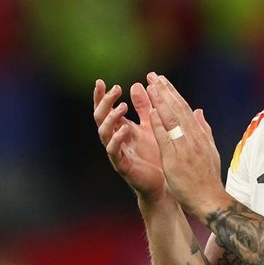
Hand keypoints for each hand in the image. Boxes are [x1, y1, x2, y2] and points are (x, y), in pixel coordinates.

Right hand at [93, 79, 166, 201]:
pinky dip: (117, 139)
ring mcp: (117, 152)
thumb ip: (143, 107)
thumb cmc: (155, 154)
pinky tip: (124, 129)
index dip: (102, 96)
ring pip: (104, 133)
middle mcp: (115, 139)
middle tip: (115, 89)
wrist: (163, 182)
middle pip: (100, 118)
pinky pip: (114, 152)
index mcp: (121, 128)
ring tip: (122, 106)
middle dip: (105, 103)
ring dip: (111, 118)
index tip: (101, 81)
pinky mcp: (122, 166)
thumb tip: (136, 84)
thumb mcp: (150, 125)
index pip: (106, 109)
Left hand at [145, 73, 227, 220]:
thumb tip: (200, 112)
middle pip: (177, 109)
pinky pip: (166, 139)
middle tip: (153, 75)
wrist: (210, 200)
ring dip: (160, 101)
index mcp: (198, 135)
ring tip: (150, 86)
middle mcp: (193, 138)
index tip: (162, 81)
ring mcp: (185, 148)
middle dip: (164, 91)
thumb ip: (204, 130)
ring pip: (172, 120)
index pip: (184, 109)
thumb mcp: (209, 150)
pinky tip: (151, 112)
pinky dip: (159, 124)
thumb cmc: (207, 179)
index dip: (172, 93)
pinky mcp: (176, 160)